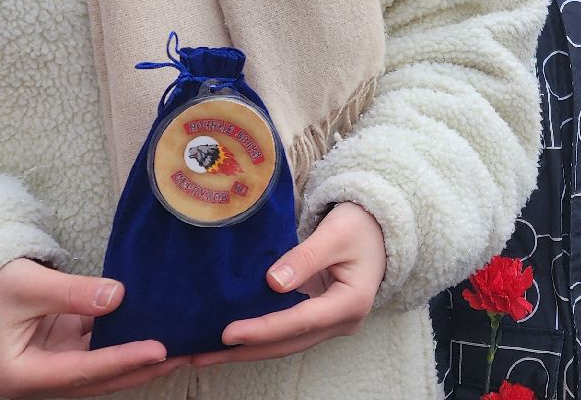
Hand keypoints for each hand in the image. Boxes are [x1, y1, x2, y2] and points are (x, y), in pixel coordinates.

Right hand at [0, 258, 185, 399]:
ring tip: (181, 345)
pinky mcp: (66, 354)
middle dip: (142, 367)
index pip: (81, 371)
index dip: (121, 361)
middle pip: (99, 379)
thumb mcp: (26, 285)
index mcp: (21, 375)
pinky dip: (127, 341)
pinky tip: (157, 330)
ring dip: (140, 358)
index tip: (158, 349)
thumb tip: (118, 297)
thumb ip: (71, 293)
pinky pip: (101, 351)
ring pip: (105, 368)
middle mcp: (41, 381)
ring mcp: (55, 369)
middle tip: (184, 351)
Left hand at [192, 202, 386, 365]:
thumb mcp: (336, 233)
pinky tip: (228, 340)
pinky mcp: (316, 318)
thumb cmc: (359, 226)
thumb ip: (306, 257)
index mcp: (351, 302)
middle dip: (244, 350)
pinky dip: (257, 337)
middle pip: (287, 344)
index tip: (228, 333)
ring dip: (245, 350)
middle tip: (201, 354)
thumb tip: (272, 282)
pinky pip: (284, 333)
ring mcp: (329, 324)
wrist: (380, 230)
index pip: (300, 321)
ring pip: (283, 345)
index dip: (263, 329)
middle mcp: (341, 322)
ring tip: (203, 354)